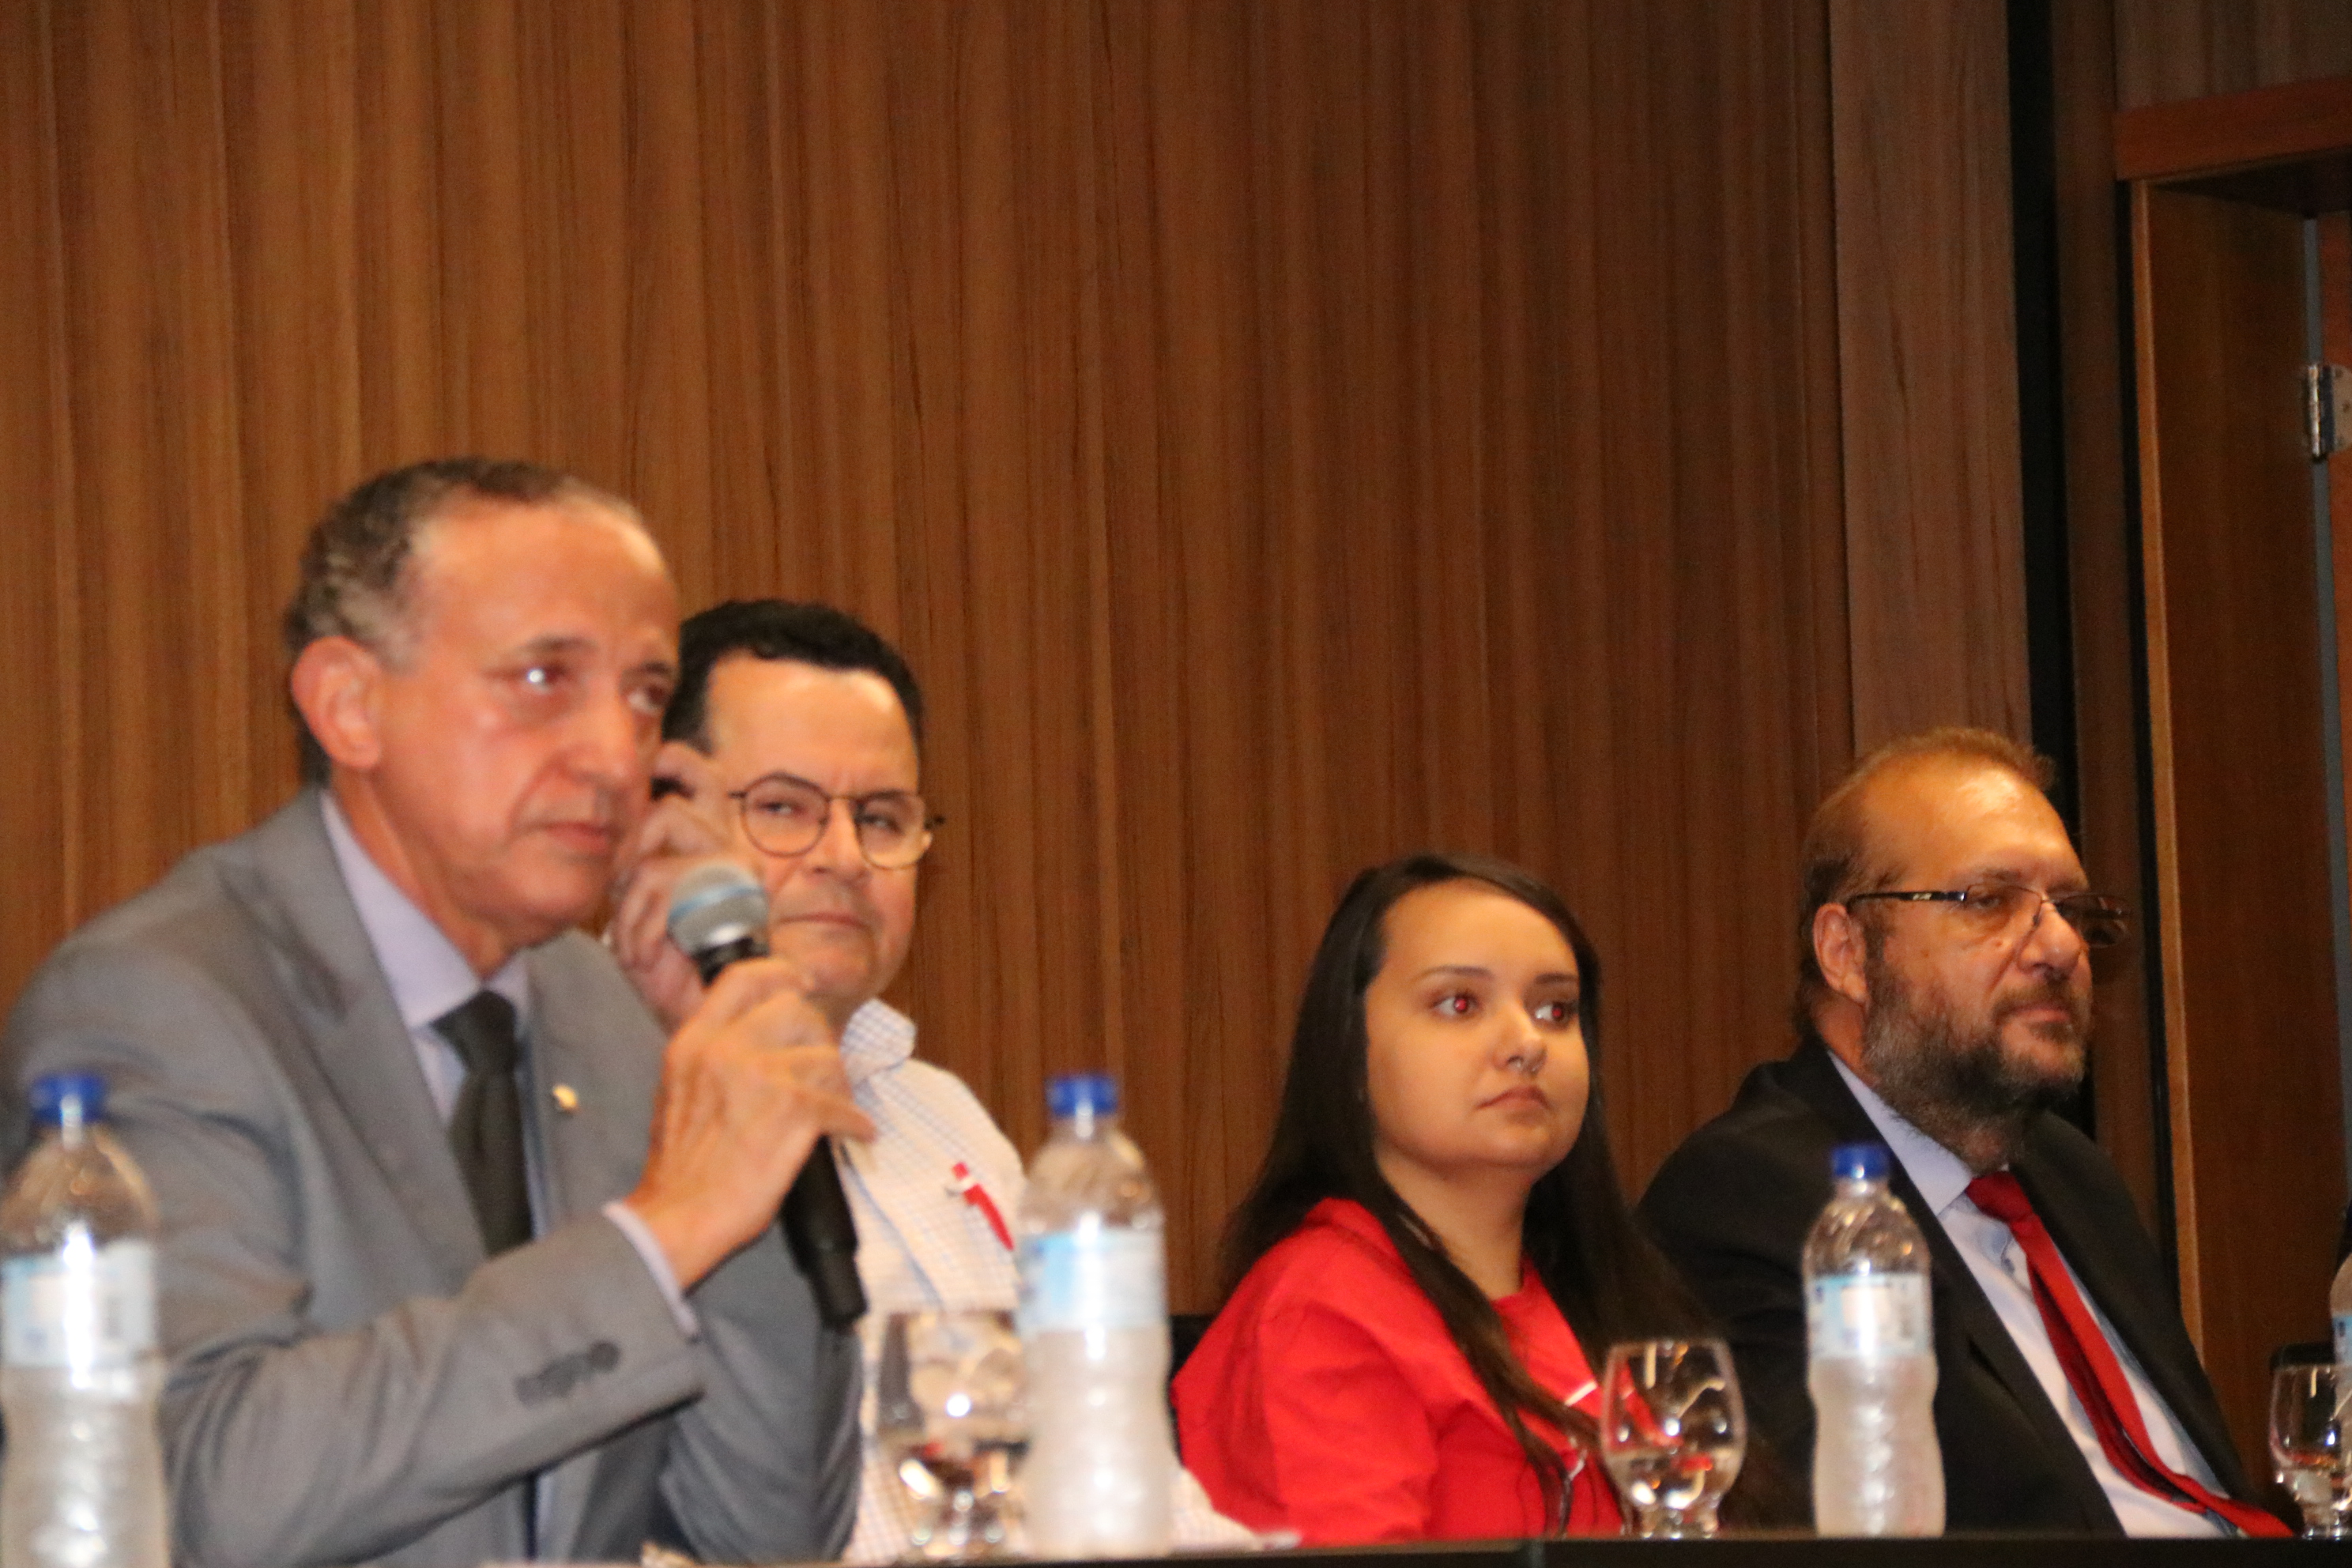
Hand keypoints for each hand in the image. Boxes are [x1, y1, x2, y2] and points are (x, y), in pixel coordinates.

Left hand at [607, 742, 749, 1029]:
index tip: (647, 764)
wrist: (704, 1015)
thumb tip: (606, 825)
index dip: (674, 761)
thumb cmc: (671, 967)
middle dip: (638, 822)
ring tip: (631, 934)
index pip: (703, 777)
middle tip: (619, 870)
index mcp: (715, 844)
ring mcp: (737, 864)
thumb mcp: (641, 904)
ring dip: (632, 886)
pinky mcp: (733, 887)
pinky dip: (639, 919)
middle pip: (688, 785)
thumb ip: (634, 863)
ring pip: (666, 822)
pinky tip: (642, 953)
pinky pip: (661, 874)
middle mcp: (733, 846)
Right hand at [622, 957, 875, 1289]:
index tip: (805, 982)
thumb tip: (763, 1031)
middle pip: (799, 1012)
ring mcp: (759, 1077)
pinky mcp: (791, 1111)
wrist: (678, 1217)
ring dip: (839, 1087)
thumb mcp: (679, 1088)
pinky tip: (855, 1134)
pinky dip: (856, 1123)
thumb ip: (715, 1052)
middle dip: (819, 1041)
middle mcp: (725, 1049)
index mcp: (694, 1040)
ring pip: (827, 1058)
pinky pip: (843, 1105)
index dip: (783, 974)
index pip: (744, 978)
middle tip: (822, 1074)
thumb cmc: (682, 1167)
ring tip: (835, 1111)